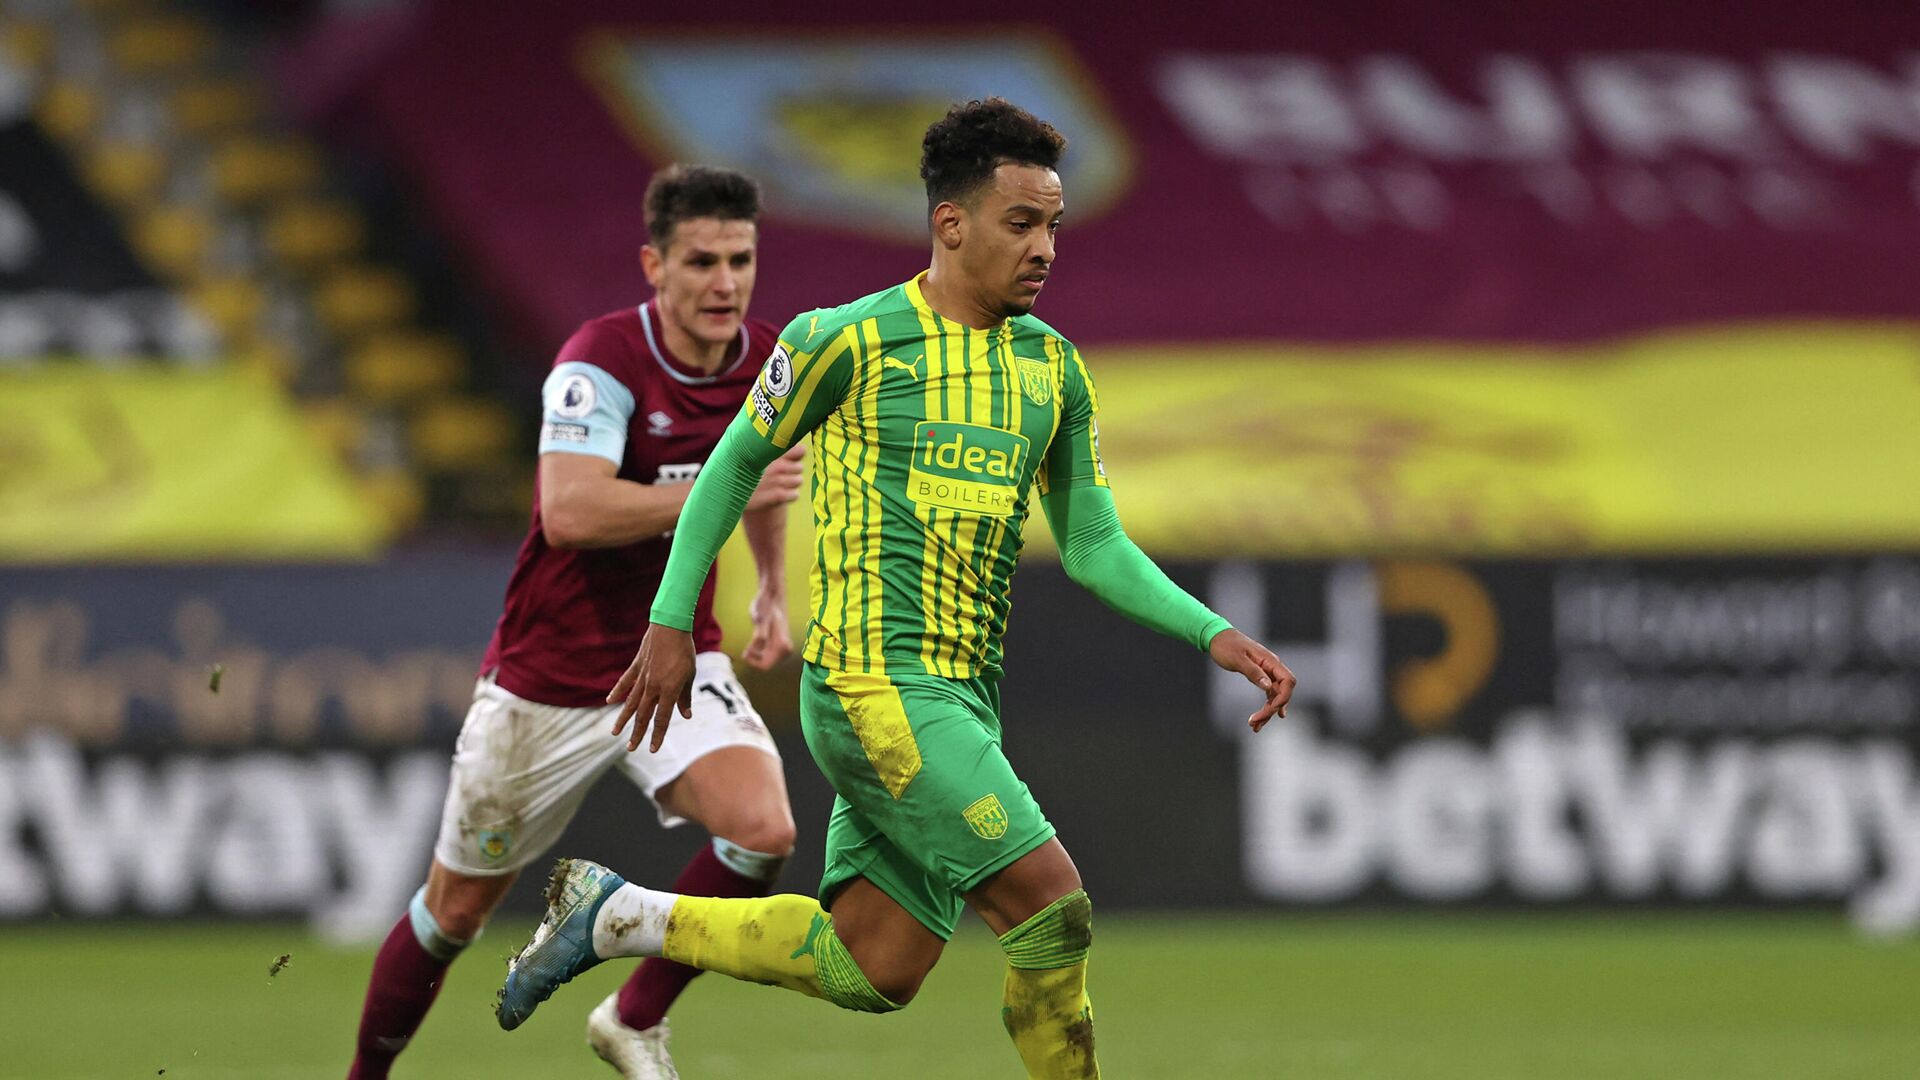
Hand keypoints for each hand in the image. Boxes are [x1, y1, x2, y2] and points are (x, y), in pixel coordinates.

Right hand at [607, 624, 695, 751]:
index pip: (662, 719)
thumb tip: (685, 715)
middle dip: (638, 733)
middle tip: (631, 748)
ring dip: (623, 719)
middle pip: (643, 715)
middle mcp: (653, 686)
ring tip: (614, 732)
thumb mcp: (690, 674)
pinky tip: (610, 702)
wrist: (671, 626)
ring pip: (631, 702)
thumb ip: (685, 697)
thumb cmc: (684, 651)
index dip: (657, 735)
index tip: (652, 749)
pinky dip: (617, 692)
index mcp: (669, 690)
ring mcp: (643, 676)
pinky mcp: (636, 666)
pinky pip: (625, 682)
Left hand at [741, 587, 792, 669]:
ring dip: (754, 655)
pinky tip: (752, 642)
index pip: (765, 666)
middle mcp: (785, 649)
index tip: (745, 652)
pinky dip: (756, 651)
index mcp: (783, 646)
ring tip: (748, 644)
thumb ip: (760, 632)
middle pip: (765, 665)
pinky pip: (764, 654)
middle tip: (745, 649)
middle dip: (753, 659)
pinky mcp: (776, 644)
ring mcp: (781, 647)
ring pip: (764, 661)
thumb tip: (760, 642)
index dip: (753, 662)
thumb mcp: (761, 619)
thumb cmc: (767, 606)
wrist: (772, 596)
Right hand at [746, 444, 806, 511]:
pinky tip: (779, 494)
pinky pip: (795, 494)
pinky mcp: (777, 496)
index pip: (798, 450)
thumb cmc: (757, 473)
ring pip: (798, 481)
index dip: (796, 454)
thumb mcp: (766, 459)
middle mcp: (774, 465)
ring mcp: (776, 481)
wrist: (739, 496)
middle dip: (794, 471)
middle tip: (781, 474)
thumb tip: (803, 449)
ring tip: (779, 484)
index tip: (789, 458)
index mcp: (770, 453)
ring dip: (792, 483)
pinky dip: (790, 495)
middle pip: (799, 468)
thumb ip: (787, 452)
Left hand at [1208, 629, 1295, 732]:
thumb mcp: (1238, 659)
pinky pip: (1268, 694)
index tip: (1271, 710)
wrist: (1217, 637)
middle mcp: (1272, 667)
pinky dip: (1265, 706)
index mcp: (1270, 661)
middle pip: (1282, 692)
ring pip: (1275, 696)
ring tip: (1254, 726)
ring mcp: (1267, 672)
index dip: (1284, 698)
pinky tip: (1261, 718)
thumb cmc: (1226, 646)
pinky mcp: (1260, 676)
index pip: (1288, 681)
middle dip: (1272, 709)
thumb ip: (1253, 672)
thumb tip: (1268, 686)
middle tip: (1255, 723)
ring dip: (1267, 712)